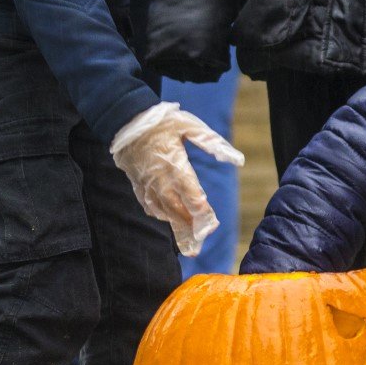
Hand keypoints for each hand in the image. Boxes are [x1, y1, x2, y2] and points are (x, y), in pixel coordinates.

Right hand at [110, 101, 244, 256]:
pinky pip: (149, 205)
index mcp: (174, 164)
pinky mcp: (138, 183)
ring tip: (188, 245)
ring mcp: (146, 183)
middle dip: (188, 228)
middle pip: (176, 209)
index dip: (201, 211)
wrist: (126, 118)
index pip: (191, 194)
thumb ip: (214, 143)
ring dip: (176, 227)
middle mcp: (159, 178)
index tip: (211, 224)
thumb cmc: (164, 121)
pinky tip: (169, 221)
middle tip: (199, 247)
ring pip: (162, 210)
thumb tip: (239, 160)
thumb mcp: (191, 126)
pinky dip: (160, 215)